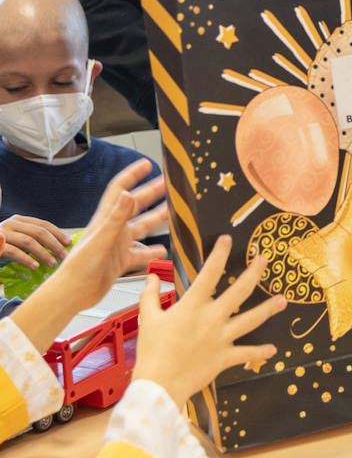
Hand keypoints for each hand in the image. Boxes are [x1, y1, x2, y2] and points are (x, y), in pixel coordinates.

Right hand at [0, 215, 70, 268]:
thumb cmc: (1, 246)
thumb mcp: (17, 238)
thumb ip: (32, 238)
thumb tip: (58, 247)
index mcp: (19, 220)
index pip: (43, 224)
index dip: (58, 233)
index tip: (69, 243)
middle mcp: (11, 224)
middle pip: (38, 232)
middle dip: (54, 244)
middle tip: (64, 255)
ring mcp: (3, 233)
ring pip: (28, 241)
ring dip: (43, 253)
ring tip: (53, 263)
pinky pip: (14, 252)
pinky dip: (26, 259)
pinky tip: (35, 266)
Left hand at [46, 160, 167, 309]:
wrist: (73, 293)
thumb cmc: (79, 267)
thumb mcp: (101, 239)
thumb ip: (116, 217)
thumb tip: (128, 194)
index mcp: (105, 219)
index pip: (119, 190)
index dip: (132, 175)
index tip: (146, 165)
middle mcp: (112, 229)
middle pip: (135, 206)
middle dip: (151, 193)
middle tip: (169, 184)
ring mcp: (117, 245)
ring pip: (141, 228)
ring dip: (156, 219)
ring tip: (172, 213)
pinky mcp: (120, 260)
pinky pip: (141, 253)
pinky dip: (153, 251)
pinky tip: (163, 251)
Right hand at [133, 235, 284, 408]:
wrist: (158, 384)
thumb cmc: (151, 351)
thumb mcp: (148, 320)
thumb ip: (150, 296)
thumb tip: (151, 277)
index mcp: (192, 306)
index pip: (209, 273)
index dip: (218, 254)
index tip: (226, 239)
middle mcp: (212, 318)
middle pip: (239, 291)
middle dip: (254, 273)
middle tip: (264, 260)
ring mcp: (221, 337)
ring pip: (251, 319)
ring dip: (268, 309)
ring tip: (283, 300)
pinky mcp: (225, 357)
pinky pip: (246, 353)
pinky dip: (259, 352)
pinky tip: (273, 349)